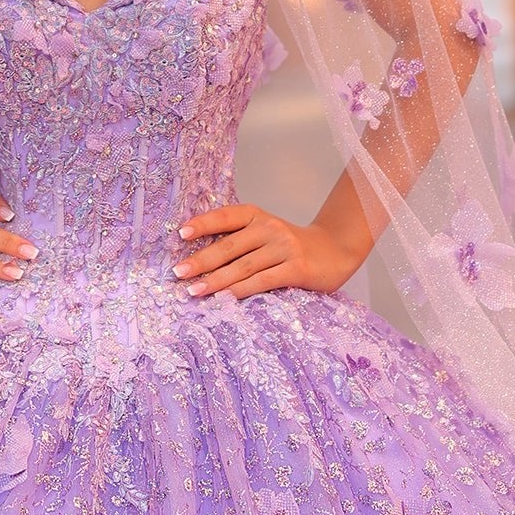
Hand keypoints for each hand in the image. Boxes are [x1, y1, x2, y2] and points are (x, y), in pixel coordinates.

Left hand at [172, 205, 361, 300]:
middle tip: (178, 272)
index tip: (181, 234)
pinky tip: (225, 298)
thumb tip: (197, 259)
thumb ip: (238, 240)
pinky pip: (263, 280)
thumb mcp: (264, 233)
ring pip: (243, 266)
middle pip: (229, 245)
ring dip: (216, 280)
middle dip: (201, 260)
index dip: (203, 224)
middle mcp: (269, 228)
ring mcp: (284, 247)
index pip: (225, 217)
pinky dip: (242, 290)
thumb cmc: (289, 245)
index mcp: (257, 216)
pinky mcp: (297, 268)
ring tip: (194, 290)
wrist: (335, 250)